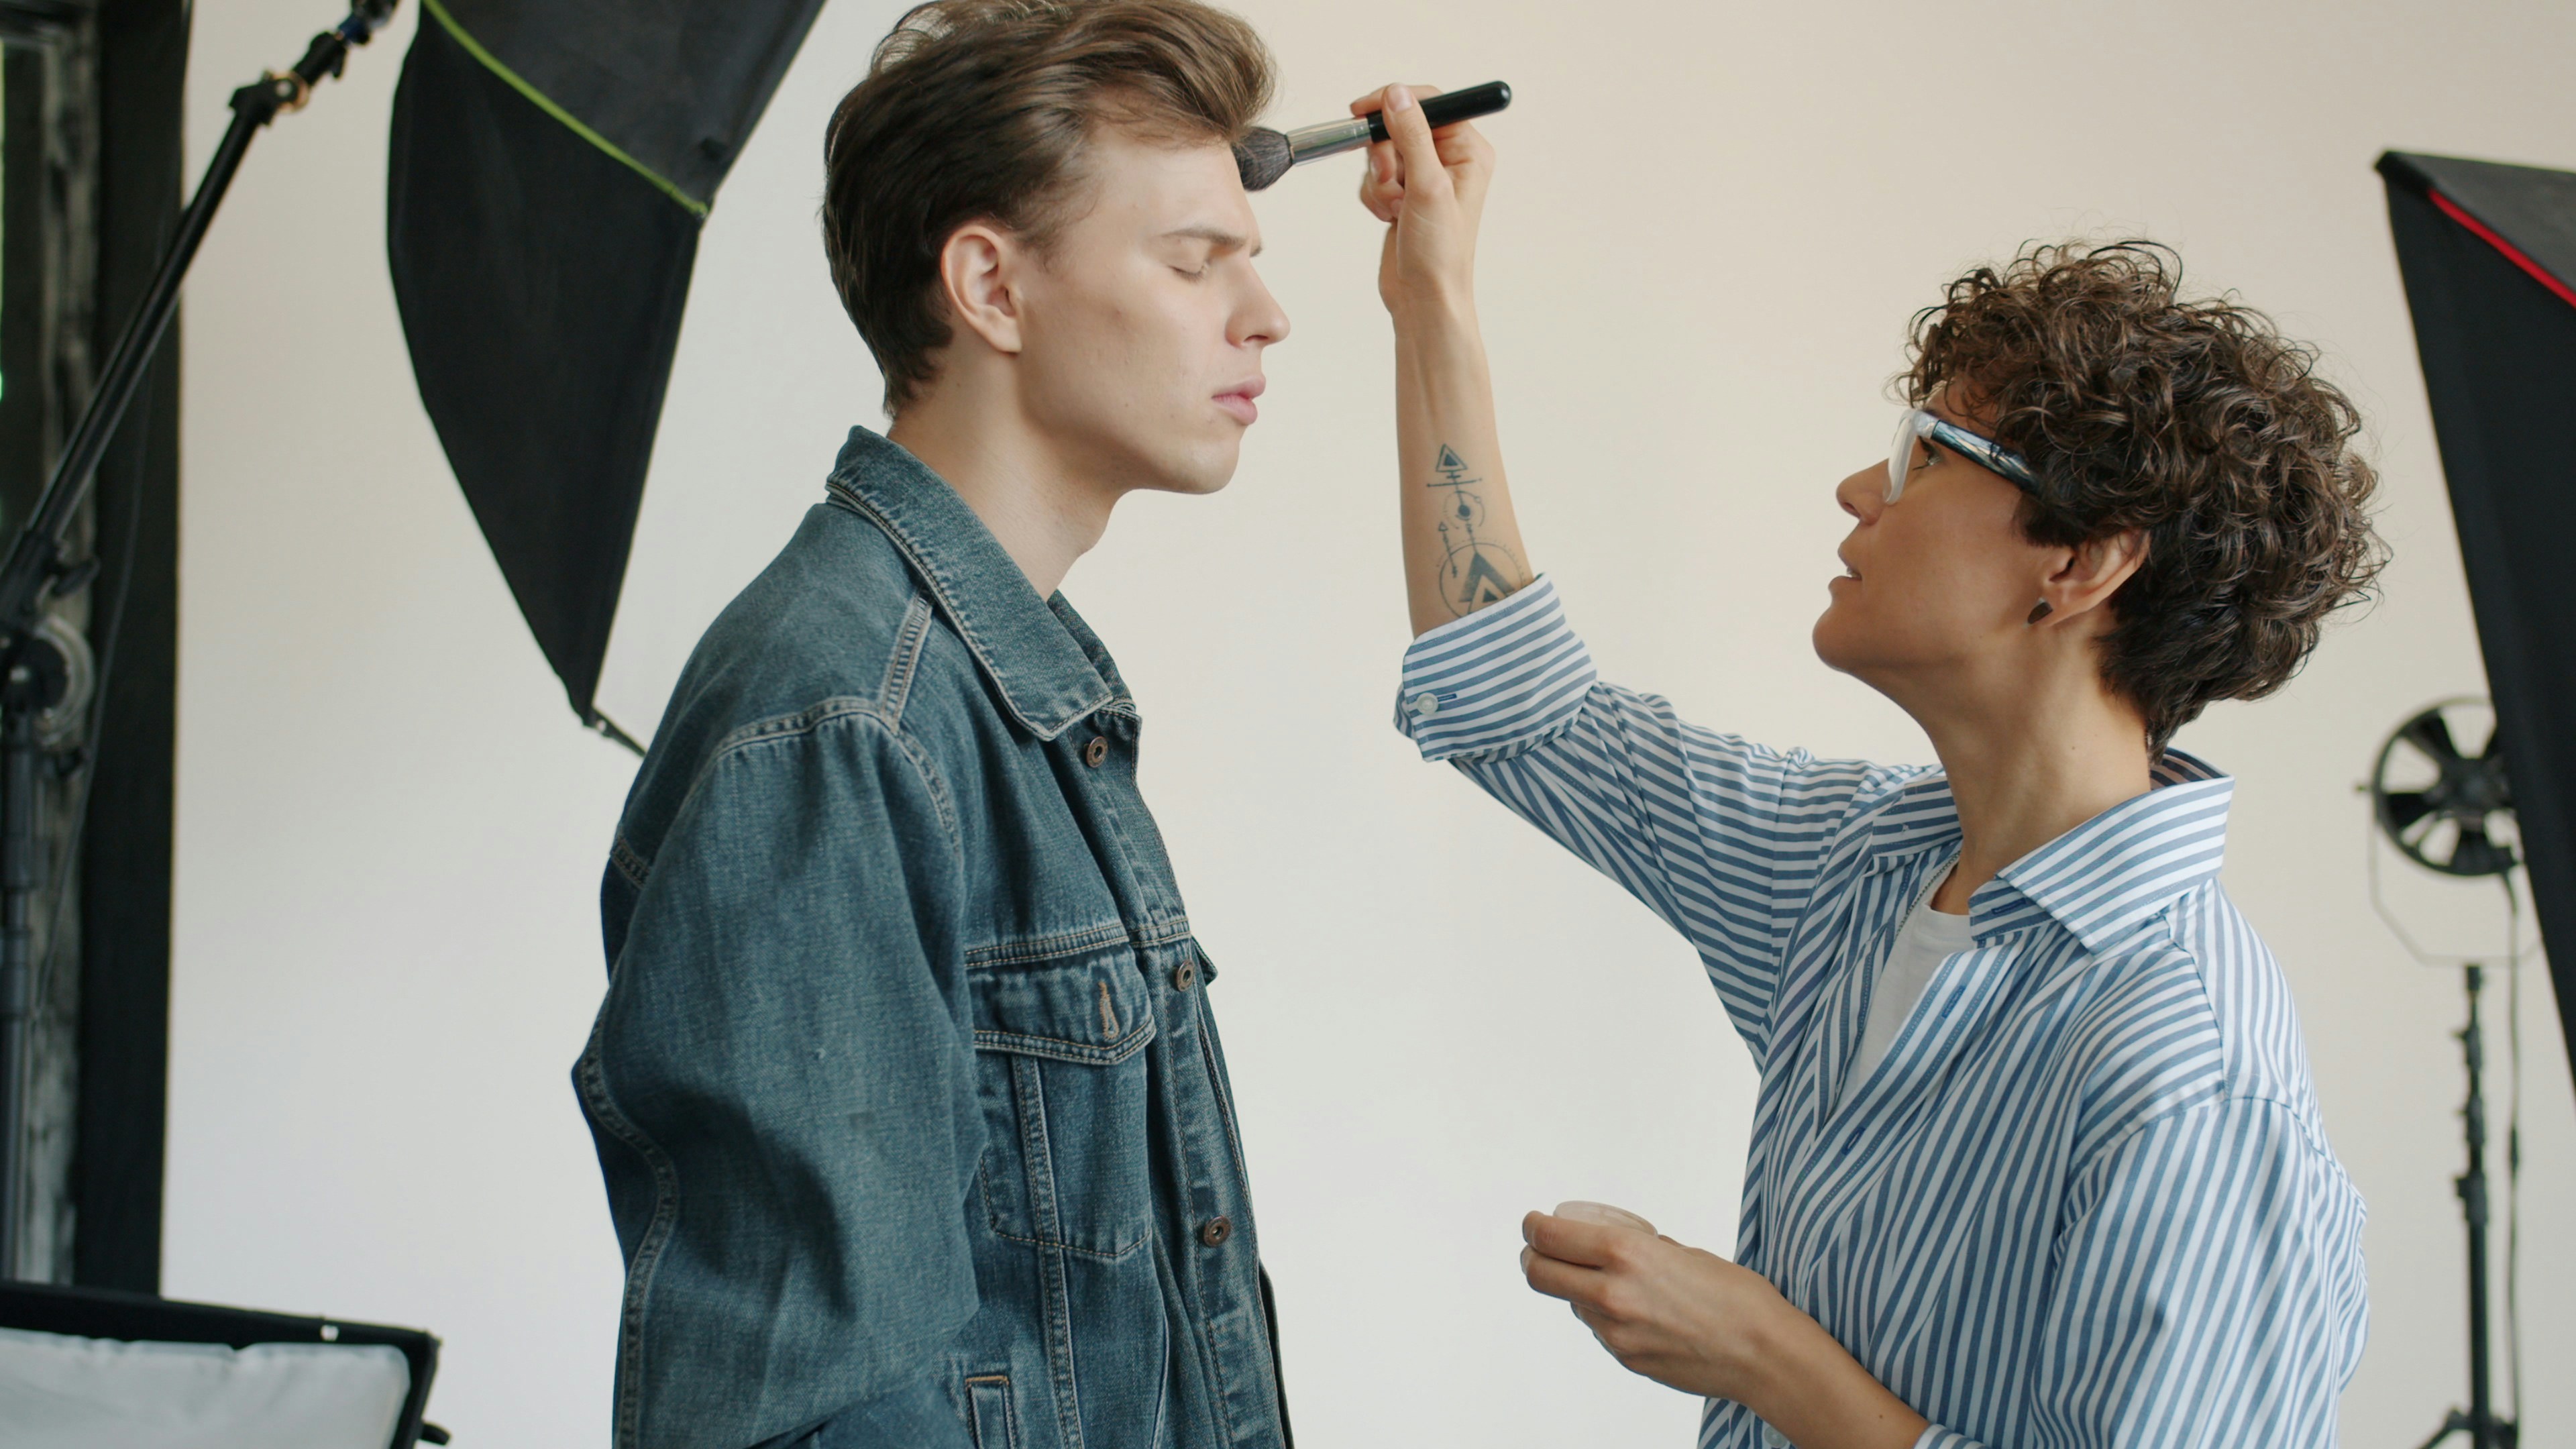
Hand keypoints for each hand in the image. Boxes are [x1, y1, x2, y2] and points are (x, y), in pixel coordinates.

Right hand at [1349, 83, 1494, 318]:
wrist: (1424, 298)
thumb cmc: (1440, 252)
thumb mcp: (1427, 186)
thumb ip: (1412, 135)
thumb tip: (1396, 94)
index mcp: (1468, 151)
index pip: (1430, 103)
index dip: (1394, 102)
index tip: (1363, 110)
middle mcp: (1449, 159)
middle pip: (1399, 126)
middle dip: (1385, 155)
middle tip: (1391, 183)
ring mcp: (1424, 177)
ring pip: (1383, 152)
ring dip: (1379, 181)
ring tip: (1394, 208)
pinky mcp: (1404, 194)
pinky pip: (1375, 176)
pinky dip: (1374, 195)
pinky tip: (1388, 218)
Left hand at [1519, 1208, 1793, 1401]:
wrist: (1765, 1354)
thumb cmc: (1737, 1297)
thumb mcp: (1681, 1251)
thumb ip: (1639, 1248)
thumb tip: (1612, 1247)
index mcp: (1625, 1254)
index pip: (1550, 1237)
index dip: (1533, 1227)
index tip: (1533, 1223)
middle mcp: (1612, 1293)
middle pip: (1538, 1274)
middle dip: (1533, 1257)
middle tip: (1539, 1249)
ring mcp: (1615, 1332)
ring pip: (1571, 1304)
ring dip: (1577, 1289)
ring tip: (1612, 1282)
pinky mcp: (1626, 1358)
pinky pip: (1600, 1330)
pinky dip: (1605, 1316)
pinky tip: (1639, 1312)